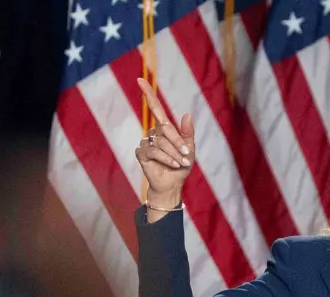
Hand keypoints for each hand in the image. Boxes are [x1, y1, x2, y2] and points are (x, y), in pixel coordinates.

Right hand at [135, 77, 194, 207]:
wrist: (173, 184)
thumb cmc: (181, 165)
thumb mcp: (189, 149)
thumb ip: (188, 133)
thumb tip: (187, 114)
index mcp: (164, 128)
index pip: (155, 108)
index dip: (148, 94)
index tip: (140, 80)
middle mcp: (153, 133)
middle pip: (165, 129)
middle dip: (178, 142)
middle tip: (187, 155)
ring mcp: (145, 142)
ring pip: (160, 142)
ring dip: (174, 153)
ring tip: (181, 163)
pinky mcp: (141, 153)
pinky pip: (153, 151)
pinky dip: (166, 158)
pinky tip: (172, 164)